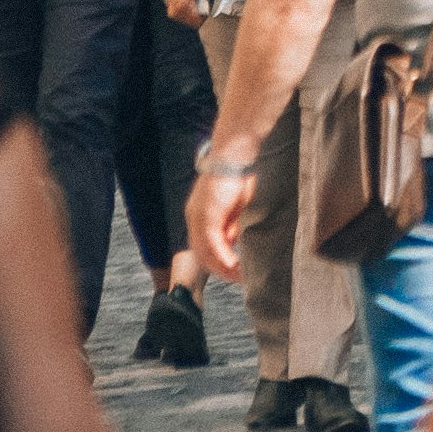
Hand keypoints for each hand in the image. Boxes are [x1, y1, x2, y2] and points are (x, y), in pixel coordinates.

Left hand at [190, 147, 256, 275]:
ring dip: (222, 267)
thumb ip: (230, 224)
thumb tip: (230, 241)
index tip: (233, 269)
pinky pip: (213, 243)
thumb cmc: (237, 176)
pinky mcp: (208, 215)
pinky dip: (224, 256)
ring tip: (238, 275)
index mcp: (198, 215)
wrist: (234, 154)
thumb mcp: (233, 207)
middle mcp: (194, 218)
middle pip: (202, 253)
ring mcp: (199, 217)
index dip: (217, 260)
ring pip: (206, 251)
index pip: (202, 246)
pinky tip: (235, 264)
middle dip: (219, 269)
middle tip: (237, 277)